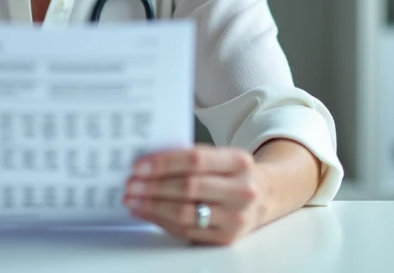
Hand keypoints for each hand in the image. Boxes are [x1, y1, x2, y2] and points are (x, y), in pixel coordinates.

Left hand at [123, 146, 266, 245]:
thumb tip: (146, 165)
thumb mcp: (220, 156)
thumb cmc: (232, 174)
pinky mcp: (227, 238)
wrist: (263, 196)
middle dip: (153, 186)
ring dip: (152, 206)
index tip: (138, 166)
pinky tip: (146, 212)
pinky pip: (186, 231)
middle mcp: (241, 190)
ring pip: (185, 213)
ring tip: (133, 199)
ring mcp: (236, 217)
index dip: (164, 163)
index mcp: (238, 161)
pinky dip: (161, 221)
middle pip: (188, 187)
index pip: (195, 159)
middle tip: (130, 184)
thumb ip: (189, 157)